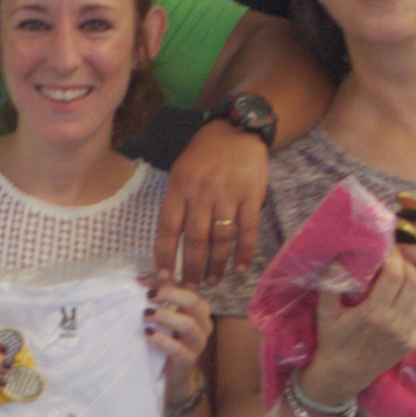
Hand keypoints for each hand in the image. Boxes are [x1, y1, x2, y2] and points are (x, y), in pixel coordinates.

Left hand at [140, 279, 212, 407]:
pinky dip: (161, 339)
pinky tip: (148, 334)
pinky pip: (177, 349)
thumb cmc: (170, 338)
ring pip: (189, 326)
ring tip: (146, 315)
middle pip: (193, 302)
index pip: (187, 288)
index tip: (143, 282)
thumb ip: (159, 297)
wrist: (176, 373)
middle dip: (170, 295)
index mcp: (200, 309)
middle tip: (148, 296)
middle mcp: (204, 324)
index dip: (166, 282)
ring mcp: (198, 343)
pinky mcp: (188, 361)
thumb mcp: (167, 316)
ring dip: (165, 317)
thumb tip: (141, 279)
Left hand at [160, 121, 273, 284]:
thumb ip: (177, 201)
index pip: (168, 228)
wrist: (238, 130)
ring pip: (221, 238)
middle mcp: (202, 193)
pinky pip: (247, 230)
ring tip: (213, 281)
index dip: (166, 254)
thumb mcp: (182, 171)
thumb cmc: (205, 154)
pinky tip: (241, 268)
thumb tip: (170, 239)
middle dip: (192, 267)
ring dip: (217, 264)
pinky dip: (244, 252)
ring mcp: (228, 195)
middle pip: (195, 239)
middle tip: (191, 286)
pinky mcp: (251, 196)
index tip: (164, 275)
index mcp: (180, 188)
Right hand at [299, 254, 415, 403]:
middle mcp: (394, 323)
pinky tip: (405, 295)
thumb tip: (338, 258)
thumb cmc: (332, 340)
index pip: (395, 275)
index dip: (395, 257)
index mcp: (373, 313)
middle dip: (406, 264)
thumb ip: (331, 285)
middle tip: (396, 258)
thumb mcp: (325, 313)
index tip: (388, 248)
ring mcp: (407, 334)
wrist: (344, 374)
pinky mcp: (413, 342)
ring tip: (401, 274)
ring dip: (413, 280)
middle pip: (413, 282)